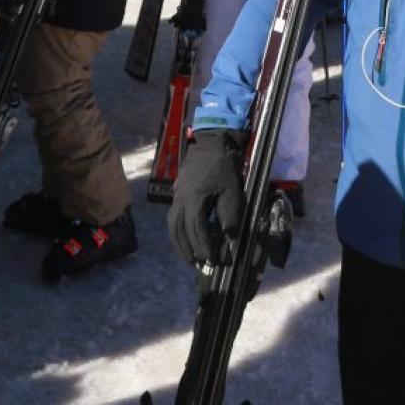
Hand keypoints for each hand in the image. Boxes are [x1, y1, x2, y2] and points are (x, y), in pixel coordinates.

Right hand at [169, 129, 244, 265]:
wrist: (212, 142)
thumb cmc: (224, 167)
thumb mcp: (232, 190)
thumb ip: (229, 214)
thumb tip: (228, 237)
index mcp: (194, 200)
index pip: (196, 230)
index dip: (203, 246)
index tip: (211, 260)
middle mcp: (181, 200)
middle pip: (178, 230)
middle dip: (186, 248)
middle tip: (194, 262)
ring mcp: (177, 194)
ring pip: (172, 223)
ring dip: (178, 241)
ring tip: (187, 254)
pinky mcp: (178, 190)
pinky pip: (173, 215)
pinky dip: (177, 229)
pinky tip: (184, 234)